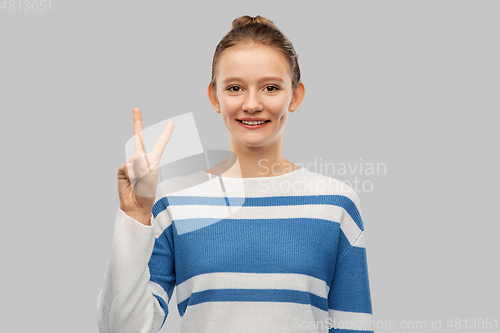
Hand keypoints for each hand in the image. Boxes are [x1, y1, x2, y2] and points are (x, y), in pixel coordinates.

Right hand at [117, 108, 173, 224]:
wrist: (134, 205)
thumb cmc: (146, 194)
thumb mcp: (149, 181)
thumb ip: (143, 168)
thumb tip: (135, 156)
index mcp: (153, 160)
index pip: (160, 144)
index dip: (165, 133)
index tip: (171, 123)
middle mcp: (141, 158)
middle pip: (139, 138)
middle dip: (137, 122)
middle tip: (136, 108)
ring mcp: (131, 162)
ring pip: (133, 160)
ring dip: (137, 173)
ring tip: (138, 182)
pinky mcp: (122, 168)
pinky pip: (126, 167)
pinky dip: (130, 174)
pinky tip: (130, 181)